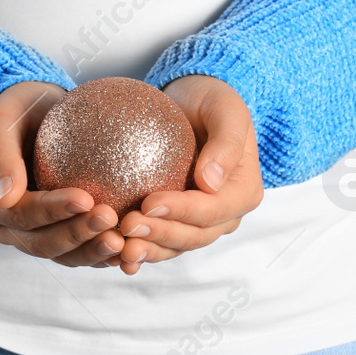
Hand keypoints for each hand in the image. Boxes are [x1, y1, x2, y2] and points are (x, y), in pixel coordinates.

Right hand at [0, 81, 125, 266]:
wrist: (34, 113)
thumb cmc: (16, 109)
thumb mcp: (0, 120)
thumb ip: (1, 157)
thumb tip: (4, 199)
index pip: (21, 215)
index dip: (52, 211)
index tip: (85, 198)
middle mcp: (6, 226)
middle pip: (42, 243)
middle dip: (77, 235)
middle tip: (111, 219)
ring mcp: (32, 234)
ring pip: (63, 254)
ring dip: (93, 251)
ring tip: (123, 241)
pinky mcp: (59, 233)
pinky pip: (81, 250)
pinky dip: (103, 253)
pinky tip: (130, 247)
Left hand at [114, 74, 263, 274]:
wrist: (192, 103)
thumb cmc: (211, 101)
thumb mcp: (226, 109)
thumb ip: (226, 143)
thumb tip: (210, 183)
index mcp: (243, 192)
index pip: (213, 210)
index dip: (182, 211)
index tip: (149, 202)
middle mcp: (224, 215)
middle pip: (193, 236)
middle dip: (160, 235)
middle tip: (126, 225)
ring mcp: (200, 224)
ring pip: (174, 246)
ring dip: (147, 251)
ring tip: (119, 248)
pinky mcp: (175, 223)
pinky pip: (158, 242)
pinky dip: (138, 249)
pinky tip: (113, 253)